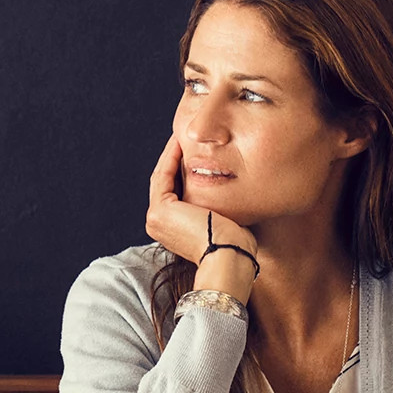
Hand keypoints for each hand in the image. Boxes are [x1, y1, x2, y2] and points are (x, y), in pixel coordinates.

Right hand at [145, 131, 257, 300]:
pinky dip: (171, 157)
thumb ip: (219, 206)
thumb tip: (232, 189)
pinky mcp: (159, 210)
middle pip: (167, 183)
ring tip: (183, 134)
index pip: (176, 191)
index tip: (196, 150)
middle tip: (187, 136)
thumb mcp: (225, 220)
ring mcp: (156, 218)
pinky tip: (181, 142)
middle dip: (176, 158)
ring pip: (163, 177)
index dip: (183, 169)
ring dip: (172, 154)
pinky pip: (163, 175)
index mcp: (172, 229)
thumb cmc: (236, 245)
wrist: (230, 258)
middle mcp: (159, 225)